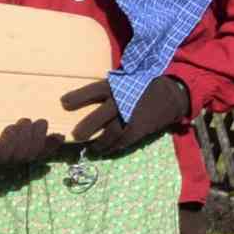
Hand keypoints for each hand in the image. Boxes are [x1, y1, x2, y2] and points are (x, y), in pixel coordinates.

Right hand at [0, 116, 61, 167]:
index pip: (1, 154)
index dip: (9, 142)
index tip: (10, 127)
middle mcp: (8, 160)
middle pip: (21, 154)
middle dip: (25, 136)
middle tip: (25, 121)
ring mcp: (23, 157)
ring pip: (34, 153)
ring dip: (39, 137)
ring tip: (40, 122)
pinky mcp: (36, 152)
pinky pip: (46, 153)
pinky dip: (53, 144)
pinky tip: (59, 136)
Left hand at [62, 75, 189, 153]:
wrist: (170, 95)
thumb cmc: (139, 87)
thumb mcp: (122, 82)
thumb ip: (104, 91)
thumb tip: (75, 100)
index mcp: (116, 87)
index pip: (93, 91)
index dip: (77, 97)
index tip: (63, 103)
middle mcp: (122, 101)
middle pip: (100, 116)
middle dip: (86, 127)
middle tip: (74, 136)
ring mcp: (132, 117)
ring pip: (111, 133)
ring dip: (98, 143)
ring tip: (90, 148)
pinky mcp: (140, 129)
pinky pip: (123, 142)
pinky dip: (113, 147)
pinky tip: (105, 150)